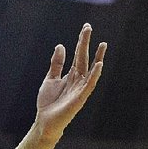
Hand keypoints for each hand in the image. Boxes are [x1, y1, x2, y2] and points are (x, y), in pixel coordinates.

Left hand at [34, 24, 105, 143]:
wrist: (44, 121)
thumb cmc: (48, 102)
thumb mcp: (50, 79)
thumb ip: (56, 64)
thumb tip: (61, 45)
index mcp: (71, 75)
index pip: (78, 55)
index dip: (82, 41)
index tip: (86, 28)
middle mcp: (78, 80)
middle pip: (84, 58)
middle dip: (86, 43)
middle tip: (88, 27)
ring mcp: (80, 88)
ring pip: (90, 70)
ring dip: (97, 57)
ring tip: (103, 45)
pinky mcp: (80, 98)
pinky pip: (89, 84)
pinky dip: (95, 74)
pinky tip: (99, 64)